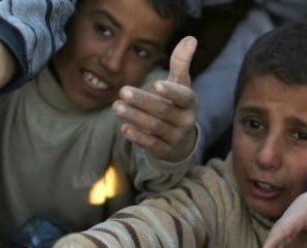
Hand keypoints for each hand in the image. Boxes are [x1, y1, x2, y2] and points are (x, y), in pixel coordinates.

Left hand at [114, 36, 198, 162]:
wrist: (181, 139)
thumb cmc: (177, 104)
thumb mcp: (180, 84)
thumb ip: (181, 62)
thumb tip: (191, 38)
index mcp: (190, 102)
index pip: (184, 96)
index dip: (171, 91)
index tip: (155, 83)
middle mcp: (185, 120)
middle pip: (163, 111)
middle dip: (142, 101)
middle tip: (122, 91)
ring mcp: (175, 137)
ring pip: (154, 127)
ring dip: (134, 117)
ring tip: (116, 106)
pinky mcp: (164, 150)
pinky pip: (150, 144)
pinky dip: (137, 137)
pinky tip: (123, 128)